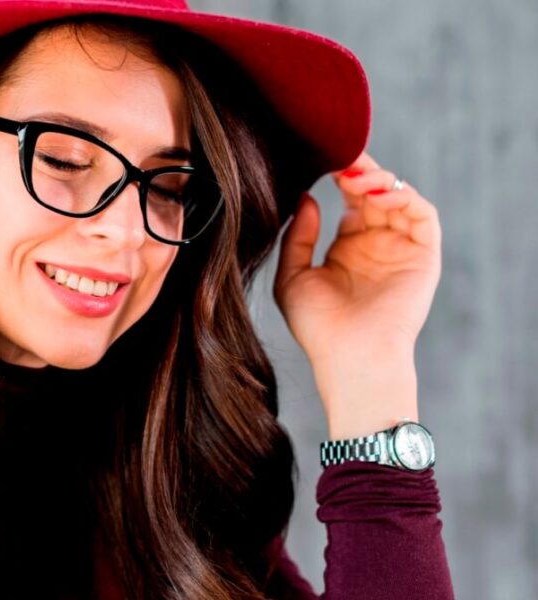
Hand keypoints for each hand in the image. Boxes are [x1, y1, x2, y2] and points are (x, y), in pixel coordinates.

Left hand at [273, 151, 441, 430]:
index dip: (341, 177)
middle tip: (342, 155)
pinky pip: (422, 216)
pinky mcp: (424, 256)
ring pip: (399, 198)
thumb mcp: (293, 276)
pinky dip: (404, 197)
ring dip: (380, 180)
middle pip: (376, 192)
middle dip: (361, 170)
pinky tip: (378, 195)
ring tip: (356, 176)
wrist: (348, 357)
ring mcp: (402, 248)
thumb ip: (298, 237)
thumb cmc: (317, 326)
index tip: (323, 158)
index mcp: (348, 247)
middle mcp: (378, 244)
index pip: (351, 199)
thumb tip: (306, 198)